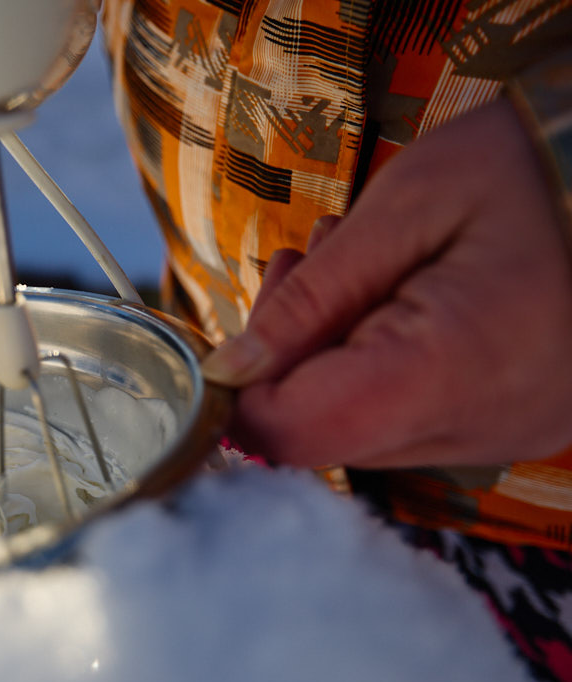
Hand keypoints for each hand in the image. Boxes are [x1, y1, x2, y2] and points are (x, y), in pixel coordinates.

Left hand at [200, 98, 571, 468]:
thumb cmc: (532, 166)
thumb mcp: (408, 204)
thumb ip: (312, 298)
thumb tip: (231, 370)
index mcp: (448, 372)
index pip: (296, 431)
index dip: (242, 392)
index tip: (241, 330)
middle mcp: (481, 427)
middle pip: (323, 433)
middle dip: (287, 358)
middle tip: (305, 265)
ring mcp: (504, 434)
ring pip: (361, 426)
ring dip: (331, 354)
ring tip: (358, 264)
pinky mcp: (513, 425)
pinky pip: (410, 416)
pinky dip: (379, 364)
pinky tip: (396, 293)